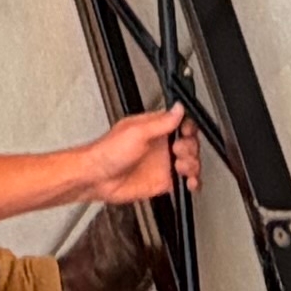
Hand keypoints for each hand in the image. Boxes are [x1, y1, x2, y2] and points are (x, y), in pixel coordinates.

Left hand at [66, 106, 192, 205]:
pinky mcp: (163, 181)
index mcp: (155, 128)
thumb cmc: (108, 152)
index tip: (187, 133)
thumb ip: (161, 122)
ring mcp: (163, 163)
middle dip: (190, 147)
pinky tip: (190, 182)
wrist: (97, 178)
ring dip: (193, 164)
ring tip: (180, 167)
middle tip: (177, 151)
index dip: (189, 128)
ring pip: (191, 161)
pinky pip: (185, 181)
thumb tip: (179, 107)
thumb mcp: (137, 132)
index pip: (182, 123)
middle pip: (190, 143)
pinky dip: (193, 182)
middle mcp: (161, 145)